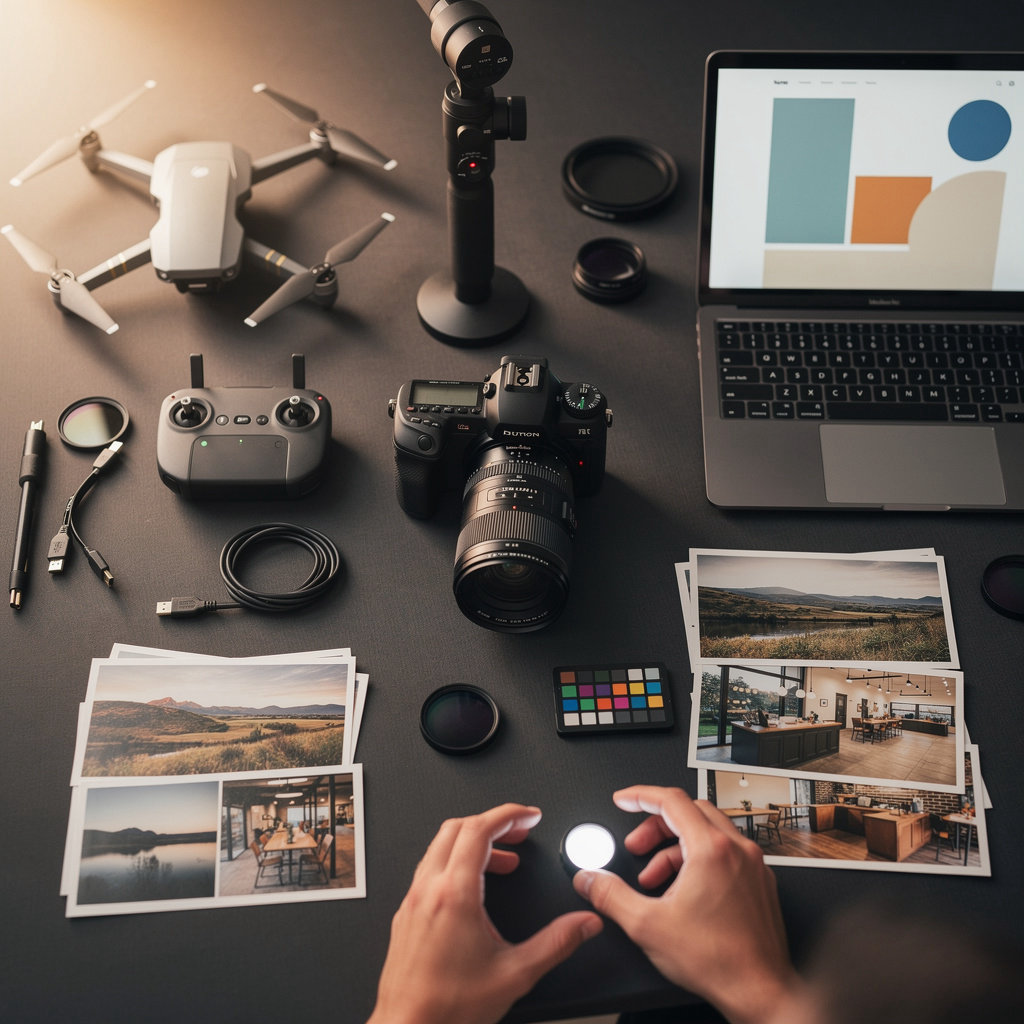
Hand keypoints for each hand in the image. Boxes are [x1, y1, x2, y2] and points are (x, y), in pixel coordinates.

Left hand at [368, 803, 602, 1023]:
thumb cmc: (448, 1009)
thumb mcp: (515, 975)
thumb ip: (556, 944)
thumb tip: (584, 924)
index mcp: (454, 894)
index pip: (479, 829)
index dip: (508, 815)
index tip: (529, 815)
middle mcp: (428, 890)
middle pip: (456, 828)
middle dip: (492, 822)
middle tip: (520, 831)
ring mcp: (412, 902)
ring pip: (439, 848)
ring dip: (472, 843)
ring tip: (503, 861)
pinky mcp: (405, 916)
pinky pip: (429, 871)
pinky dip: (455, 864)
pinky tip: (473, 889)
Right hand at [573, 786, 803, 1023]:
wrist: (760, 992)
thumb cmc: (717, 961)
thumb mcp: (647, 925)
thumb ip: (610, 895)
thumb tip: (589, 879)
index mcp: (711, 849)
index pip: (671, 800)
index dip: (640, 796)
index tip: (625, 800)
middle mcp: (737, 850)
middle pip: (689, 811)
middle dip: (655, 825)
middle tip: (636, 846)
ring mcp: (752, 865)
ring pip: (708, 832)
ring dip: (675, 845)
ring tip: (653, 877)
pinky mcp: (760, 882)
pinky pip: (724, 852)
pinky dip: (698, 859)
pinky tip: (682, 890)